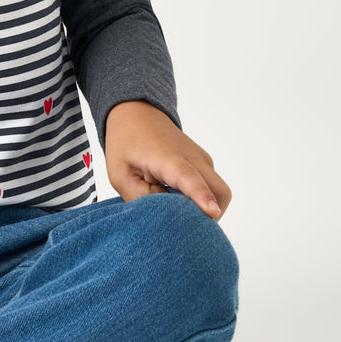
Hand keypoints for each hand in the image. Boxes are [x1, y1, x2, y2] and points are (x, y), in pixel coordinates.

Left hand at [104, 100, 230, 219]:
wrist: (137, 114)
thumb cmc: (126, 144)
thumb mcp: (120, 175)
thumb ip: (140, 198)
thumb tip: (165, 216)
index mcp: (168, 158)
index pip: (189, 178)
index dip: (201, 196)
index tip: (212, 212)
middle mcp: (192, 158)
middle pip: (219, 191)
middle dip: (210, 216)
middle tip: (185, 227)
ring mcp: (202, 160)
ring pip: (219, 192)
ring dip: (206, 208)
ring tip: (177, 210)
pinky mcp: (204, 163)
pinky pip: (213, 187)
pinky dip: (204, 199)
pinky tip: (179, 199)